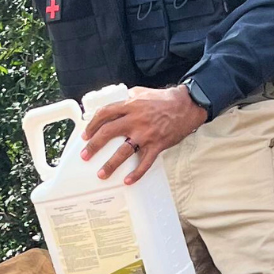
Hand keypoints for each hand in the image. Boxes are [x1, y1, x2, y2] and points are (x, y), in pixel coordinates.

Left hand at [80, 85, 207, 183]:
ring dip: (110, 164)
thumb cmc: (165, 99)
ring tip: (101, 174)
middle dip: (94, 145)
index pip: (105, 114)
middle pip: (108, 133)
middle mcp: (135, 120)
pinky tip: (128, 181)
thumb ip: (129, 97)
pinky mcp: (157, 145)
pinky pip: (145, 163)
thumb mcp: (143, 92)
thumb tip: (117, 101)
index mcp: (130, 106)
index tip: (86, 134)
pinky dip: (136, 173)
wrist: (187, 106)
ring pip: (124, 151)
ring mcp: (146, 134)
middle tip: (85, 155)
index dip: (92, 125)